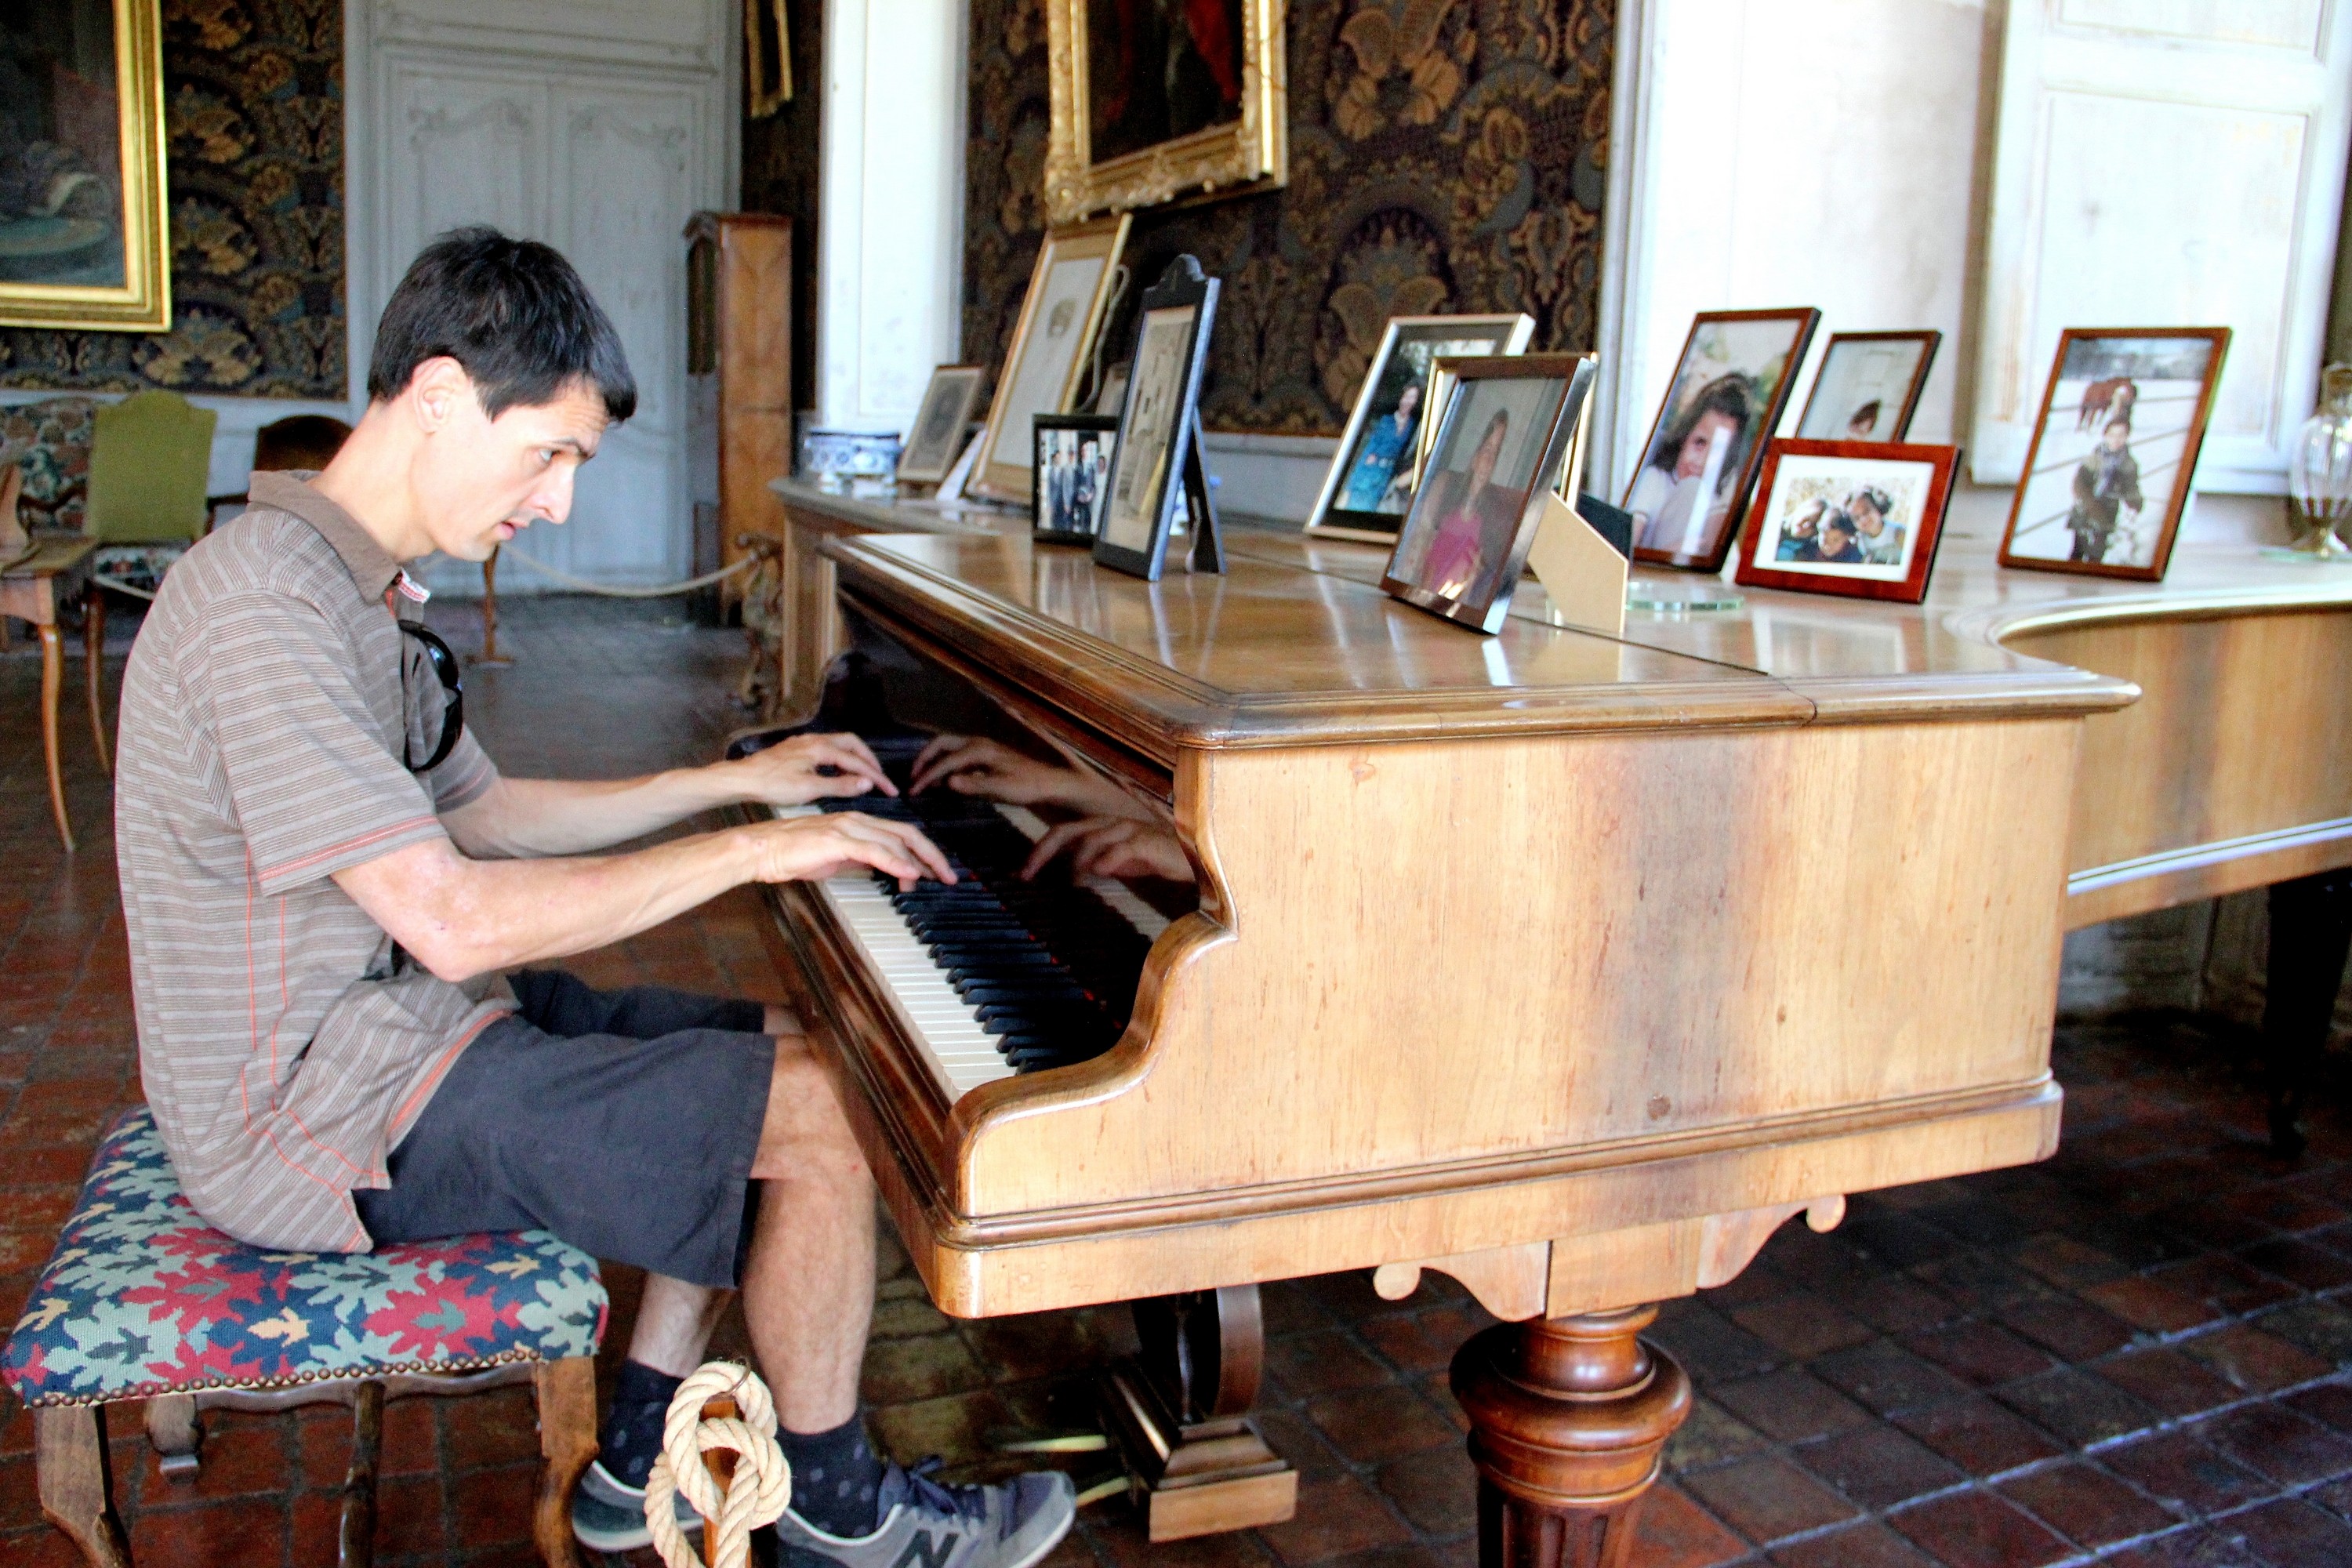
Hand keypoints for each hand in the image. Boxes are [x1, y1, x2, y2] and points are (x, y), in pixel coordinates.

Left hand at [732, 732, 896, 808]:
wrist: (741, 779)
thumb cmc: (772, 785)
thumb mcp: (810, 789)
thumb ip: (841, 785)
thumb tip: (867, 783)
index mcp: (821, 748)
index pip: (857, 761)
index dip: (876, 776)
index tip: (891, 789)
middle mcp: (815, 739)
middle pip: (852, 743)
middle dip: (868, 760)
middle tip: (879, 777)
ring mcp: (804, 742)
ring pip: (838, 744)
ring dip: (853, 758)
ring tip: (860, 777)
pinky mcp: (795, 749)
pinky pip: (825, 748)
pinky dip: (838, 760)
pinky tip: (834, 774)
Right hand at [743, 812, 953, 891]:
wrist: (763, 849)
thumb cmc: (794, 853)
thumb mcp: (837, 858)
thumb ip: (862, 860)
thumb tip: (885, 869)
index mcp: (858, 822)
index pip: (901, 834)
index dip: (924, 851)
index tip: (938, 871)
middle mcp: (857, 820)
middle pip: (907, 834)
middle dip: (932, 855)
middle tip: (949, 876)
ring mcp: (848, 828)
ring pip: (894, 841)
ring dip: (918, 862)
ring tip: (934, 879)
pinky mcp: (837, 840)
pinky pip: (873, 850)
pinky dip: (895, 862)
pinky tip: (909, 874)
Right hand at [910, 735, 1076, 805]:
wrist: (1050, 783)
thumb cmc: (1028, 787)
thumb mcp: (1002, 790)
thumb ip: (975, 785)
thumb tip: (948, 782)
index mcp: (980, 750)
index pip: (945, 762)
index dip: (927, 776)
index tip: (913, 791)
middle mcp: (978, 743)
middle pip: (942, 743)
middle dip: (924, 759)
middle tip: (912, 779)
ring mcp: (982, 747)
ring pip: (949, 747)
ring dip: (934, 761)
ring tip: (923, 781)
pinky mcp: (986, 755)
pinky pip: (958, 754)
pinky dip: (945, 764)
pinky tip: (944, 781)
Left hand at [1021, 816, 1192, 884]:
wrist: (1192, 856)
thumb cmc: (1153, 858)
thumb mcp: (1117, 864)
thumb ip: (1094, 866)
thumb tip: (1072, 877)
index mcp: (1100, 827)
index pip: (1061, 833)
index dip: (1039, 851)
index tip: (1021, 874)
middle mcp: (1110, 824)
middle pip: (1068, 830)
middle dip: (1043, 851)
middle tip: (1026, 874)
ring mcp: (1128, 830)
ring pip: (1092, 838)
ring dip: (1076, 861)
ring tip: (1070, 881)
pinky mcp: (1146, 842)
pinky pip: (1123, 848)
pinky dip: (1107, 859)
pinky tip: (1099, 872)